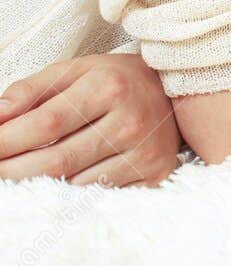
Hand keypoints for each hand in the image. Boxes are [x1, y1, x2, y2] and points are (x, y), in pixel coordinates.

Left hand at [0, 55, 181, 186]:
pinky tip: (65, 177)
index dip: (7, 141)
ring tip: (27, 172)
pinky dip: (73, 190)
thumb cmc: (115, 81)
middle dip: (13, 171)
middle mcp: (131, 122)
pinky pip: (98, 194)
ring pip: (74, 184)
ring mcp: (145, 152)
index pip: (46, 123)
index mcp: (109, 87)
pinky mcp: (154, 175)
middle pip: (56, 161)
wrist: (177, 93)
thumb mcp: (75, 71)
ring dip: (42, 183)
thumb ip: (30, 90)